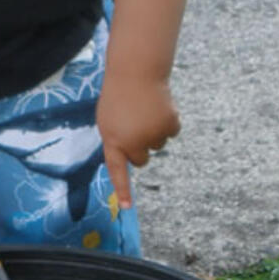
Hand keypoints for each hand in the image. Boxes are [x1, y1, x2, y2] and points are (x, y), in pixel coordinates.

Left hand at [96, 75, 180, 209]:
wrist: (135, 72)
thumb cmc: (117, 96)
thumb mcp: (107, 120)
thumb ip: (116, 141)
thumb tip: (130, 155)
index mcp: (113, 141)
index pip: (117, 171)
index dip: (123, 190)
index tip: (126, 207)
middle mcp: (133, 142)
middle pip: (141, 160)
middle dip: (140, 147)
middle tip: (135, 125)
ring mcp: (153, 135)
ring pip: (158, 145)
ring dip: (153, 132)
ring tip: (144, 111)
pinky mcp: (169, 126)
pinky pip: (171, 133)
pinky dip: (167, 123)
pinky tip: (159, 108)